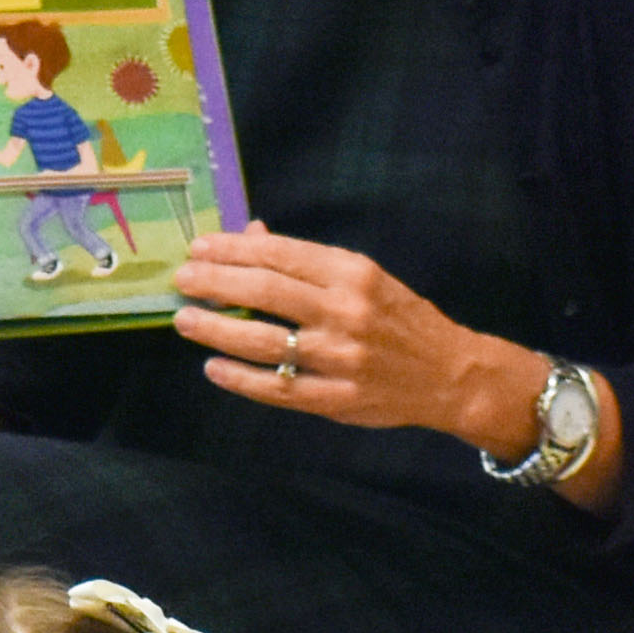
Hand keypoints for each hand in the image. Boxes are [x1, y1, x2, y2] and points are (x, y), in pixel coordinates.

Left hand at [171, 226, 516, 446]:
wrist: (450, 374)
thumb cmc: (399, 319)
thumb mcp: (363, 277)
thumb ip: (306, 261)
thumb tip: (250, 234)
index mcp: (354, 273)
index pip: (280, 253)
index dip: (233, 249)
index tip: (200, 247)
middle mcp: (346, 311)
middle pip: (265, 291)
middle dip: (215, 282)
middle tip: (183, 280)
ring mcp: (341, 358)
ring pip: (264, 341)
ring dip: (216, 329)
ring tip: (185, 320)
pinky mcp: (338, 399)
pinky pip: (278, 389)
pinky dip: (241, 378)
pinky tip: (213, 368)